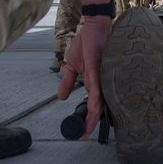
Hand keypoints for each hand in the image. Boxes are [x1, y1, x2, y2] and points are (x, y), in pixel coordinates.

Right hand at [57, 16, 111, 137]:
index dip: (88, 120)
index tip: (82, 132)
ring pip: (99, 101)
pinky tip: (93, 109)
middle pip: (98, 108)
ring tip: (87, 128)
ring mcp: (101, 77)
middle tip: (84, 136)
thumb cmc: (87, 44)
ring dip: (93, 116)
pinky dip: (95, 99)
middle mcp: (101, 83)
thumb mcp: (73, 66)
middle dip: (91, 123)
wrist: (93, 27)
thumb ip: (69, 82)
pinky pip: (97, 87)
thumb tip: (61, 97)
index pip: (92, 106)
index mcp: (94, 83)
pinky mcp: (98, 69)